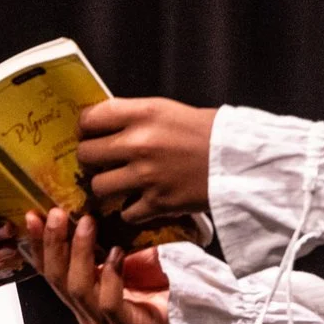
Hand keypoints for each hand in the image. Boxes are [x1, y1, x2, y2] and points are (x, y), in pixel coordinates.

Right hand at [25, 208, 170, 323]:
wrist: (192, 313)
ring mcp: (104, 323)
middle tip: (57, 214)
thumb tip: (87, 204)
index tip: (32, 215)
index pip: (50, 269)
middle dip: (53, 244)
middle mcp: (86, 311)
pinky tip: (116, 254)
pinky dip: (110, 276)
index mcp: (81, 295)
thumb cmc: (159, 283)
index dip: (38, 243)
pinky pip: (110, 303)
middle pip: (58, 279)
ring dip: (79, 253)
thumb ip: (103, 240)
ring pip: (79, 289)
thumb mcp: (125, 254)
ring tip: (87, 223)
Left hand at [75, 97, 214, 222]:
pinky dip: (131, 210)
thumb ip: (133, 117)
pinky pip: (125, 212)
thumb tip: (102, 126)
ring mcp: (146, 176)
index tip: (90, 134)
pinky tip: (141, 202)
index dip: (85, 128)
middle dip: (91, 159)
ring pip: (99, 186)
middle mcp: (138, 144)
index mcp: (142, 114)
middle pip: (86, 154)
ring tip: (120, 184)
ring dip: (107, 187)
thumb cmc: (205, 132)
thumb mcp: (166, 111)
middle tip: (102, 161)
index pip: (90, 118)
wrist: (239, 161)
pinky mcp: (157, 203)